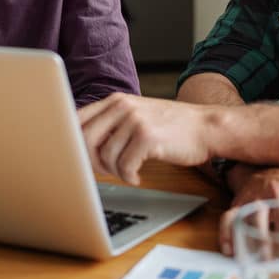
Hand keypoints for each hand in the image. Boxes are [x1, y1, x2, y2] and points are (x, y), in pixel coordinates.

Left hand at [78, 93, 215, 185]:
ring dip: (113, 172)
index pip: (77, 120)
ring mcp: (135, 120)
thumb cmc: (171, 127)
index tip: (79, 158)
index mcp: (116, 101)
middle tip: (105, 171)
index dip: (72, 142)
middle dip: (90, 162)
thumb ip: (112, 124)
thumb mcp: (137, 115)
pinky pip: (124, 165)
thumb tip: (80, 146)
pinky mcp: (148, 137)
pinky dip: (128, 177)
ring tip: (127, 173)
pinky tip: (137, 177)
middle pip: (85, 139)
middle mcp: (123, 106)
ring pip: (105, 156)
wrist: (206, 127)